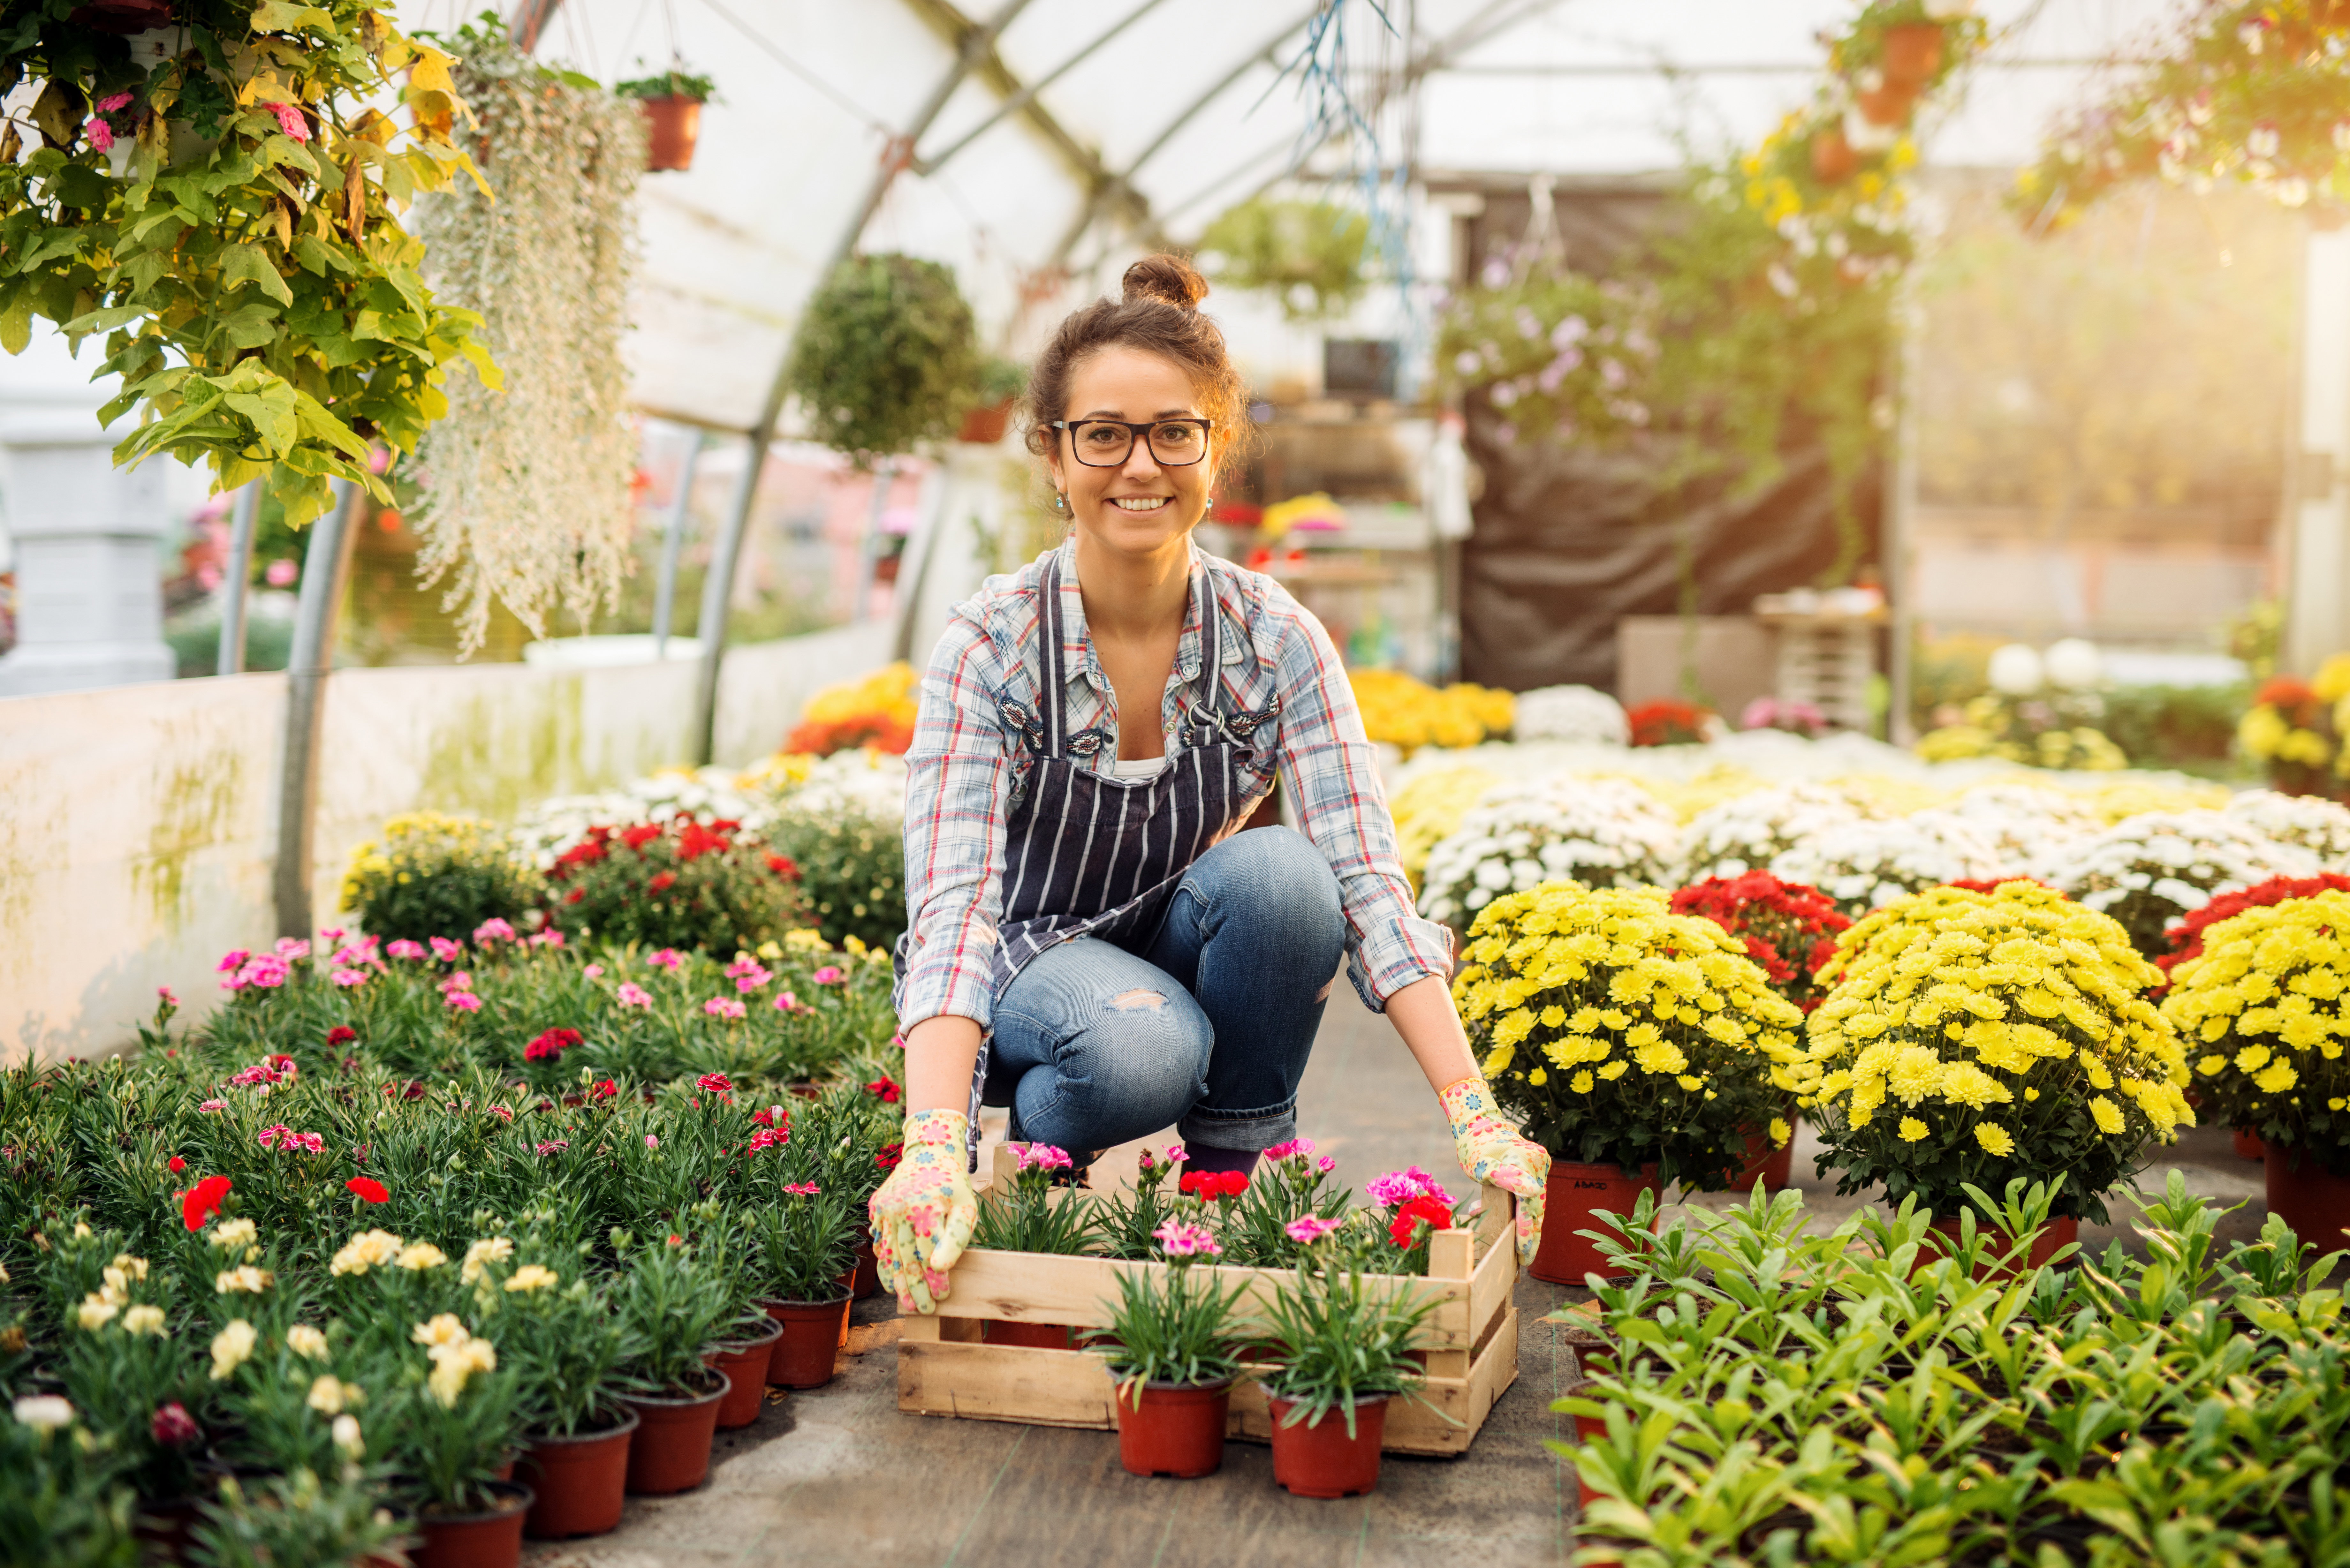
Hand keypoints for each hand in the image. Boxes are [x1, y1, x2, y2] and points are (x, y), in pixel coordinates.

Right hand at [869, 1108, 977, 1313]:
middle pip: (906, 1257)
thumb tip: (939, 1268)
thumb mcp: (967, 1208)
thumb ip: (956, 1238)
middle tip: (925, 1309)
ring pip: (889, 1254)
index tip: (943, 1295)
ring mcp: (884, 1209)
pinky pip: (879, 1243)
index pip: (928, 1253)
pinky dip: (886, 1266)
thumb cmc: (953, 1186)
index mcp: (925, 1206)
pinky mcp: (875, 1208)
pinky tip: (892, 1284)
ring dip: (898, 1283)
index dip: (935, 1278)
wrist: (929, 1152)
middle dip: (916, 1288)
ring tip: (908, 1305)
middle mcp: (900, 1208)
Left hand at [1438, 1077, 1548, 1265]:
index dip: (1528, 1235)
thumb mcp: (1483, 1165)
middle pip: (1535, 1208)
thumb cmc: (1475, 1145)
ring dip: (1523, 1224)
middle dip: (1529, 1234)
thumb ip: (1507, 1178)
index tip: (1525, 1256)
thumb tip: (1532, 1191)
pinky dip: (1518, 1210)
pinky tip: (1505, 1222)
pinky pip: (1527, 1194)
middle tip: (1524, 1259)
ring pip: (1531, 1203)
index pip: (1531, 1209)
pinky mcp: (1531, 1168)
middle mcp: (1539, 1166)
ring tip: (1517, 1248)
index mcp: (1530, 1167)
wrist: (1477, 1123)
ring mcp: (1537, 1167)